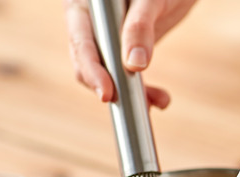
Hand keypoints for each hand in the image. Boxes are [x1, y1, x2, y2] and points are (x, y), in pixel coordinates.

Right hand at [64, 0, 197, 108]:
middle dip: (112, 87)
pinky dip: (142, 90)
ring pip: (108, 73)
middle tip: (139, 104)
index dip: (91, 70)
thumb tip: (134, 64)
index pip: (80, 42)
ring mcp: (106, 37)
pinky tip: (159, 98)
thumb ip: (139, 26)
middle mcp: (91, 22)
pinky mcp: (123, 48)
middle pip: (90, 63)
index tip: (107, 93)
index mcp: (86, 5)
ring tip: (158, 101)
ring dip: (131, 93)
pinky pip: (125, 75)